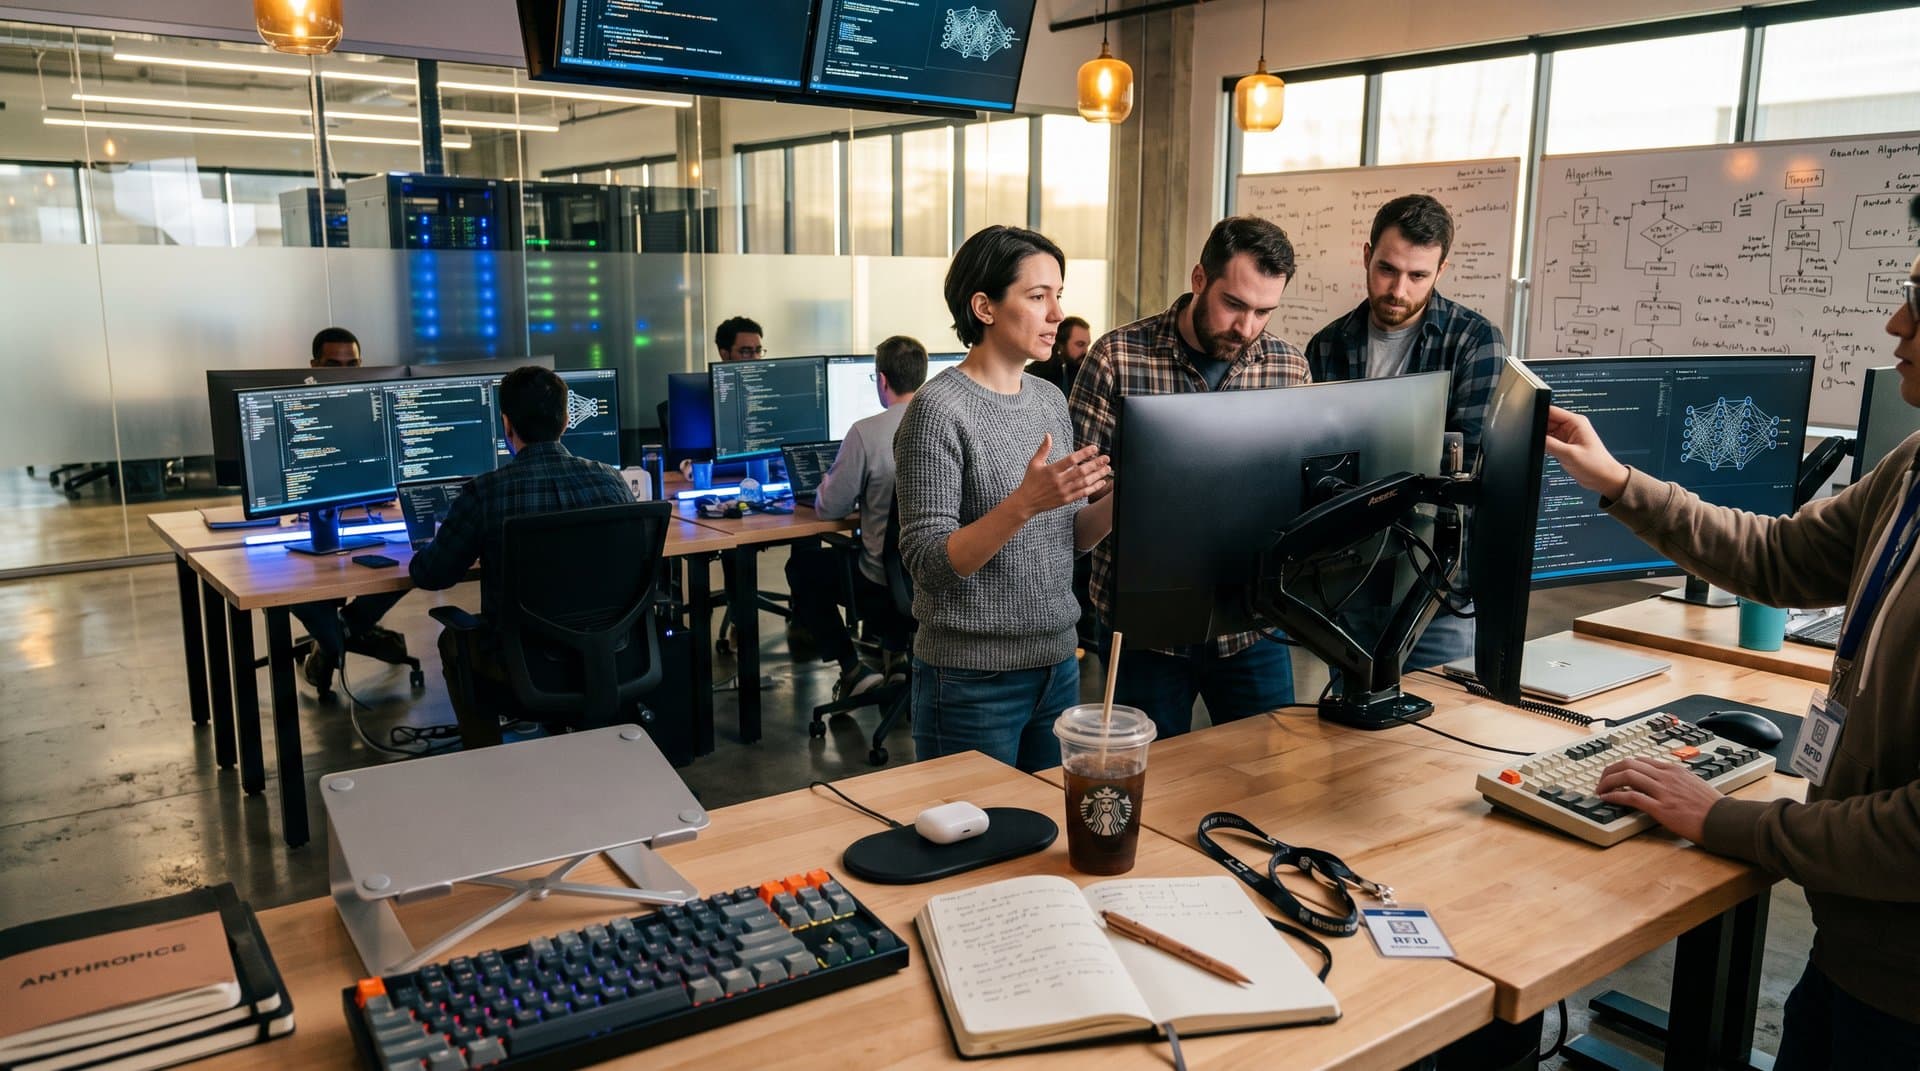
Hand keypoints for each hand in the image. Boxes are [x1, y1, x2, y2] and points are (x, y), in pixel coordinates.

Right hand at [1012, 434, 1110, 517]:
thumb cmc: (1030, 481)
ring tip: (1107, 468)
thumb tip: (1048, 435)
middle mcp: (1059, 481)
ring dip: (1098, 475)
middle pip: (1081, 471)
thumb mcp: (1034, 463)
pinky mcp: (1066, 500)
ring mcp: (1063, 491)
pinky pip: (1083, 493)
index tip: (1094, 448)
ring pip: (1084, 482)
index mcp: (1051, 470)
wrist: (1026, 502)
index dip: (1084, 453)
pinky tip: (1102, 482)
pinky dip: (1094, 488)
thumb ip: (1043, 449)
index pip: (1071, 460)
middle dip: (1095, 464)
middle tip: (1106, 458)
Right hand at [1543, 406, 1630, 499]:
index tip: (1529, 422)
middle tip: (1538, 440)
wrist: (1604, 479)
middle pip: (1547, 421)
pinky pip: (1549, 442)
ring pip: (1546, 432)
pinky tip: (1549, 453)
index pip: (1552, 411)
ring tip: (1548, 449)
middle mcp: (1571, 426)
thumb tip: (1536, 438)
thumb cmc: (1596, 465)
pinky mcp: (1564, 445)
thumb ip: (1550, 444)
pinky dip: (1546, 446)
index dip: (1539, 414)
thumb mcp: (1570, 454)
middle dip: (1539, 429)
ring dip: (1543, 439)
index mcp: (1576, 422)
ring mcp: (1567, 436)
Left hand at [1594, 756, 1722, 842]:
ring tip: (1600, 790)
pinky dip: (1615, 795)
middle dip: (1609, 771)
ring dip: (1607, 782)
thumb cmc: (1712, 807)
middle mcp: (1666, 776)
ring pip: (1627, 776)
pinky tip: (1608, 799)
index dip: (1621, 765)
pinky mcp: (1662, 808)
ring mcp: (1663, 791)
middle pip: (1628, 764)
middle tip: (1601, 781)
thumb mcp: (1693, 784)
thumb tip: (1661, 782)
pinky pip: (1631, 796)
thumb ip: (1675, 780)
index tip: (1613, 773)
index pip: (1640, 760)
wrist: (1724, 820)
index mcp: (1673, 769)